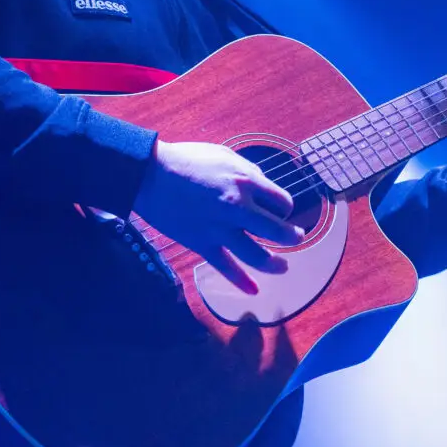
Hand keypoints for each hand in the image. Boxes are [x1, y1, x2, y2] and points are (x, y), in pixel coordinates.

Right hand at [133, 141, 304, 294]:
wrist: (150, 174)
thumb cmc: (187, 160)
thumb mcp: (225, 155)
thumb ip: (248, 172)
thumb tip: (262, 186)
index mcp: (246, 183)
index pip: (282, 202)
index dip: (285, 207)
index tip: (279, 209)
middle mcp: (238, 208)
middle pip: (278, 231)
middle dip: (292, 236)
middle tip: (296, 237)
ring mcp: (220, 229)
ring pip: (257, 255)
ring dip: (275, 264)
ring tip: (284, 266)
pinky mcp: (203, 243)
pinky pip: (226, 267)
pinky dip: (241, 282)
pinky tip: (254, 291)